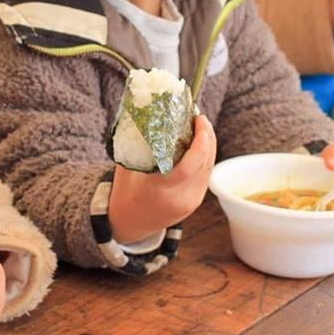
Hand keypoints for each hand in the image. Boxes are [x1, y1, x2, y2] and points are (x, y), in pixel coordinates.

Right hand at [108, 115, 216, 244]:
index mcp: (159, 190)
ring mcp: (189, 203)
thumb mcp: (127, 165)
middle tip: (200, 117)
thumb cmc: (124, 191)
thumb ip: (140, 142)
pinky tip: (200, 144)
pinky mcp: (194, 202)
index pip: (189, 166)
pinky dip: (205, 158)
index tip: (198, 119)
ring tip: (200, 126)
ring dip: (209, 145)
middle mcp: (178, 199)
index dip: (200, 141)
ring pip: (208, 168)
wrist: (127, 223)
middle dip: (207, 137)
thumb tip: (149, 111)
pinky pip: (205, 175)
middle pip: (204, 164)